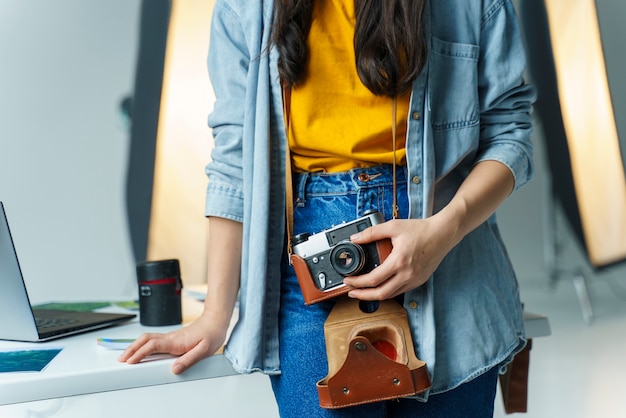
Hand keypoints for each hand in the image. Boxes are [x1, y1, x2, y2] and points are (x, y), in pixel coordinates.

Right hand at [117, 311, 228, 374]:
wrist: (215, 321)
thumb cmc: (211, 334)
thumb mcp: (204, 350)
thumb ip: (189, 360)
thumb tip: (174, 369)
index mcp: (176, 342)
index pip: (152, 346)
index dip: (139, 353)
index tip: (130, 361)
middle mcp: (170, 338)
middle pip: (145, 340)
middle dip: (131, 349)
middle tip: (121, 359)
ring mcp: (170, 336)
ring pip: (147, 338)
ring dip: (135, 345)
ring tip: (126, 356)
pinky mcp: (172, 337)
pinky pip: (153, 339)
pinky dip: (143, 344)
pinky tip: (141, 349)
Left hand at [342, 215, 457, 299]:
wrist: (442, 234)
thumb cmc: (420, 230)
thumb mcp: (393, 227)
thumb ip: (372, 233)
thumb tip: (355, 238)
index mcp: (399, 262)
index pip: (373, 280)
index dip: (357, 283)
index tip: (348, 280)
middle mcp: (407, 274)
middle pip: (380, 294)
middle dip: (362, 295)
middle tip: (351, 292)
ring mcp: (414, 280)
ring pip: (390, 295)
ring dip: (374, 296)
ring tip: (362, 291)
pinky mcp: (419, 281)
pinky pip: (400, 291)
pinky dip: (387, 292)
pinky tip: (380, 287)